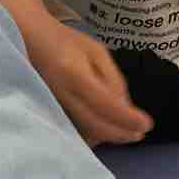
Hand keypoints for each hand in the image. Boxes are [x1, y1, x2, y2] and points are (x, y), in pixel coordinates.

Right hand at [26, 19, 152, 146]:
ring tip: (126, 131)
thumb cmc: (67, 43)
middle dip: (122, 133)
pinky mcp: (50, 115)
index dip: (128, 118)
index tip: (147, 124)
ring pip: (86, 133)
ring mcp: (53, 108)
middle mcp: (62, 95)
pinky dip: (95, 134)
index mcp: (74, 74)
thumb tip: (127, 109)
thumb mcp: (96, 52)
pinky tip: (105, 128)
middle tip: (140, 134)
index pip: (105, 104)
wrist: (31, 43)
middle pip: (96, 125)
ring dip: (109, 135)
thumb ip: (113, 80)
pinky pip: (76, 132)